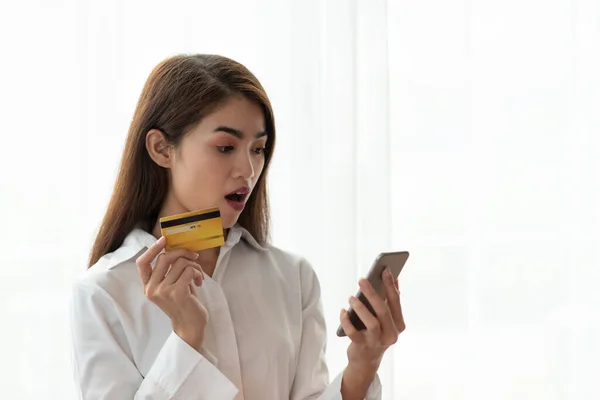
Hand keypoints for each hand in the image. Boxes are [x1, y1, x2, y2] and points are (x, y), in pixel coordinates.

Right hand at [136, 236, 207, 351]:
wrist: (190, 325)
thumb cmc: (184, 303)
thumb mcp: (171, 286)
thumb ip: (169, 271)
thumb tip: (177, 249)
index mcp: (148, 286)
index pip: (141, 263)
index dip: (151, 249)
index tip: (164, 239)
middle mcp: (152, 288)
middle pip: (165, 257)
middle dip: (183, 253)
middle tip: (194, 258)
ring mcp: (163, 291)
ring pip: (180, 263)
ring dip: (194, 266)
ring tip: (198, 276)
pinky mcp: (177, 293)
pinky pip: (189, 271)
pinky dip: (197, 273)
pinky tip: (199, 282)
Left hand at [340, 268, 404, 368]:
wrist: (366, 361)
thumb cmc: (375, 333)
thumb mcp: (385, 320)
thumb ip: (389, 302)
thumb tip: (392, 278)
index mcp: (399, 325)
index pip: (396, 302)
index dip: (390, 286)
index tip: (385, 270)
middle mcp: (391, 334)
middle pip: (383, 310)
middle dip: (372, 293)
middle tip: (362, 280)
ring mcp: (377, 341)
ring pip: (371, 322)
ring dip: (360, 307)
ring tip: (351, 297)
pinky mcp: (363, 347)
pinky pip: (353, 332)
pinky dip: (346, 320)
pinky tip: (343, 311)